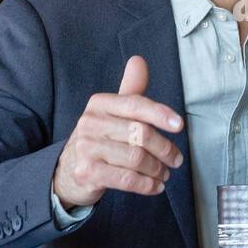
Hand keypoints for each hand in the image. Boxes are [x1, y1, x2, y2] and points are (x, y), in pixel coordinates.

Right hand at [52, 56, 184, 206]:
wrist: (68, 171)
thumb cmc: (100, 138)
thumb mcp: (112, 113)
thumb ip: (130, 91)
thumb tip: (138, 60)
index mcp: (99, 104)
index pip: (134, 104)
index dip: (160, 113)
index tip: (179, 125)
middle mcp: (90, 123)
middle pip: (140, 134)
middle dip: (165, 149)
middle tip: (176, 159)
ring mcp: (86, 149)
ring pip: (136, 159)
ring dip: (157, 169)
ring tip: (165, 173)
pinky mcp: (87, 172)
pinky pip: (126, 179)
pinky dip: (147, 185)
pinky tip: (156, 186)